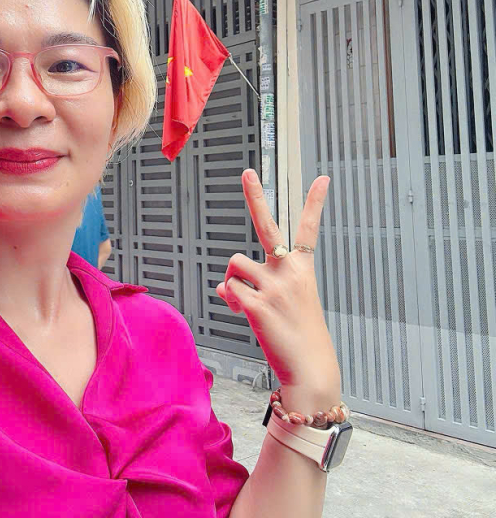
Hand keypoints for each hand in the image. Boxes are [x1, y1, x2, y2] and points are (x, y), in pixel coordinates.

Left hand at [216, 170, 340, 402]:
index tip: (322, 178)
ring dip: (234, 280)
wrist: (310, 370)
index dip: (315, 203)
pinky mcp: (257, 304)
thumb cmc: (298, 336)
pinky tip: (245, 315)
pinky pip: (230, 290)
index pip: (308, 230)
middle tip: (247, 172)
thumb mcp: (282, 306)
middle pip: (267, 225)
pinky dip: (232, 301)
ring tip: (247, 301)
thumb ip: (254, 289)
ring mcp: (274, 286)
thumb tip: (221, 288)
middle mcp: (289, 272)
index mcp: (301, 270)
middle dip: (256, 196)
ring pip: (235, 264)